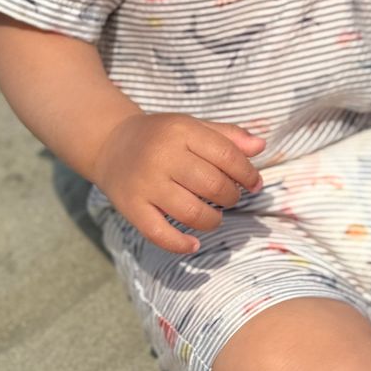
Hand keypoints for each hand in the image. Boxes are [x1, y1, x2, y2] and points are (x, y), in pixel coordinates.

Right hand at [93, 114, 264, 253]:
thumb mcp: (193, 126)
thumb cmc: (161, 136)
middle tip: (231, 198)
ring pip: (190, 212)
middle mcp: (162, 156)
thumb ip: (228, 136)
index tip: (255, 184)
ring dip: (212, 220)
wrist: (110, 143)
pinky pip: (158, 233)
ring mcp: (145, 183)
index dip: (248, 173)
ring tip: (215, 217)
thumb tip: (260, 146)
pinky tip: (194, 243)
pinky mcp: (130, 207)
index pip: (226, 155)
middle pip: (212, 184)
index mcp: (181, 131)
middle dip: (231, 196)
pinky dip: (180, 244)